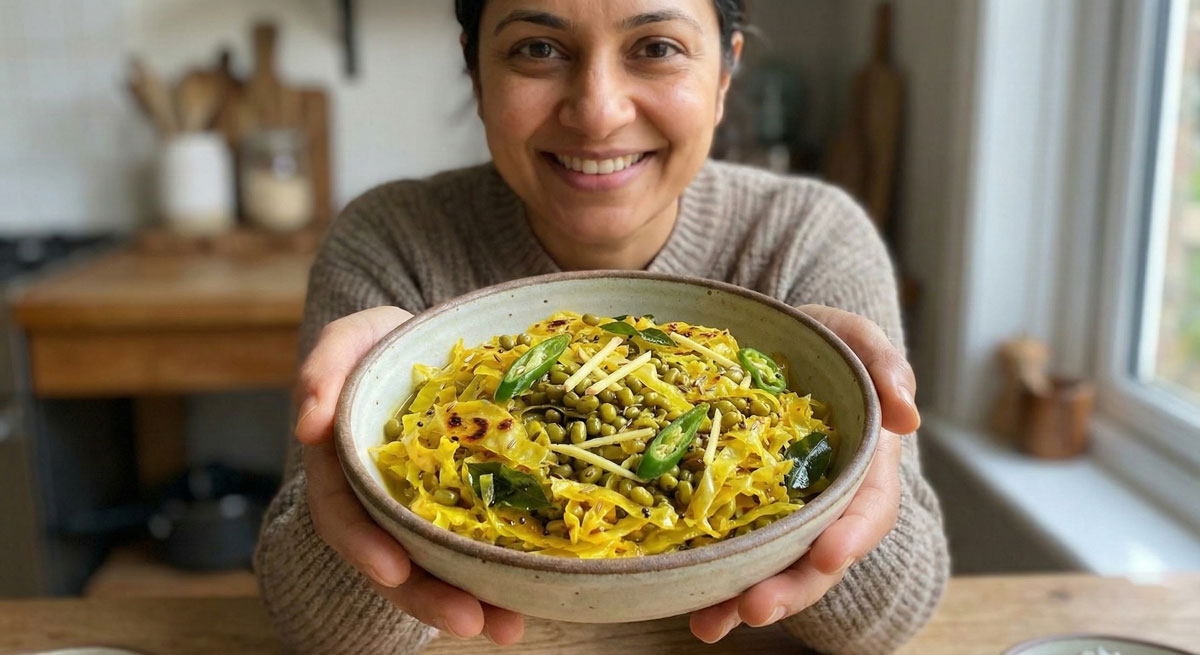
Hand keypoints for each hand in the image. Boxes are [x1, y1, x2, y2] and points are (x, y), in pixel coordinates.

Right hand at [294, 306, 524, 644]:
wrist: (429, 344)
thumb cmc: (383, 343)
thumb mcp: (350, 339)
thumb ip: (324, 368)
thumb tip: (309, 426)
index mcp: (343, 468)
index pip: (343, 515)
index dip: (365, 545)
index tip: (393, 571)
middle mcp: (378, 500)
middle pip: (393, 561)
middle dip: (428, 597)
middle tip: (468, 620)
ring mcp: (421, 509)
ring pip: (436, 568)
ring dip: (468, 602)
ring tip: (506, 629)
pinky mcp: (463, 509)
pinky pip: (475, 549)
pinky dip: (497, 580)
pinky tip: (528, 605)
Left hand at [689, 304, 919, 642]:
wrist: (769, 340)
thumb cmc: (822, 341)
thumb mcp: (854, 338)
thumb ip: (885, 365)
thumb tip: (906, 413)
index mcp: (865, 466)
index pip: (869, 510)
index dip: (852, 536)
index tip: (829, 554)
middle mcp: (825, 502)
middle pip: (817, 559)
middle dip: (790, 589)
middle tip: (755, 608)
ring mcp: (781, 513)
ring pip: (771, 568)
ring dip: (742, 600)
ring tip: (709, 624)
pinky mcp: (737, 512)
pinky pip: (727, 551)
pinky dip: (708, 581)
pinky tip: (684, 604)